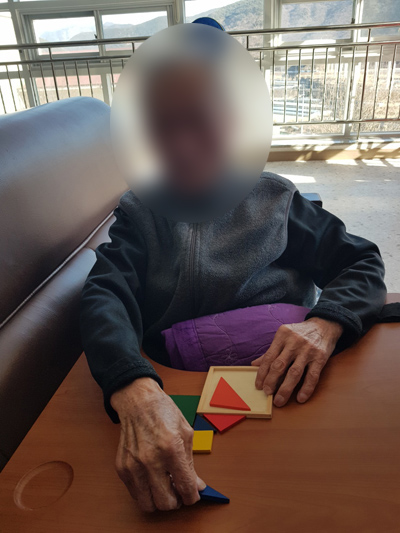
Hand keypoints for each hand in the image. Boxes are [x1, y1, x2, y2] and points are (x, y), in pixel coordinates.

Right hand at [110, 378, 205, 511]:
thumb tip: (197, 486)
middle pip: (166, 503)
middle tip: (178, 493)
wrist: (138, 402)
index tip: (193, 495)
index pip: (185, 488)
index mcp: (171, 449)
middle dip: (176, 502)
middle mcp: (151, 460)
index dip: (192, 496)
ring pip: (148, 504)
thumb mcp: (186, 433)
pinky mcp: (122, 468)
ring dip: (159, 501)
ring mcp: (134, 465)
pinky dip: (145, 492)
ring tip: (165, 488)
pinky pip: (135, 494)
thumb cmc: (163, 413)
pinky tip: (152, 479)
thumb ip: (191, 463)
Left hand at [251, 317, 342, 406]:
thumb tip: (254, 364)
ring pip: (294, 372)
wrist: (324, 325)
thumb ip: (271, 351)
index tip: (258, 385)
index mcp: (282, 335)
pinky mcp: (320, 357)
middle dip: (271, 381)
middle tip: (267, 393)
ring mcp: (308, 350)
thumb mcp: (284, 336)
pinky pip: (312, 376)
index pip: (269, 357)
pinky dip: (306, 389)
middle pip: (279, 365)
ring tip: (279, 400)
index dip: (262, 373)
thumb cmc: (300, 333)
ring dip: (285, 388)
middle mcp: (294, 342)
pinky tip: (300, 398)